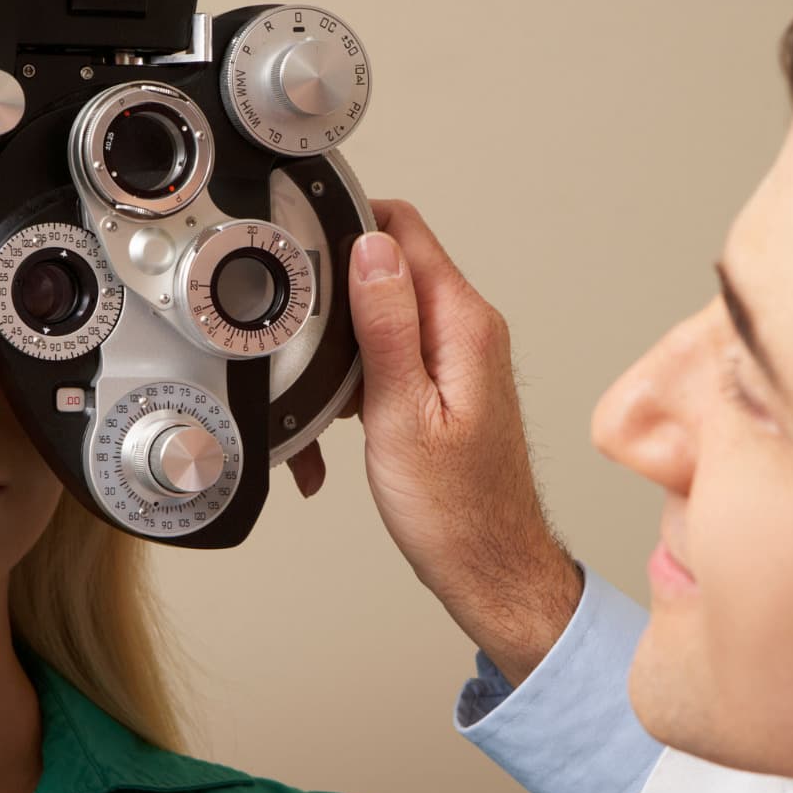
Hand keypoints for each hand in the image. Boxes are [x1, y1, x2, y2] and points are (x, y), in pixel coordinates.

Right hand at [346, 201, 583, 683]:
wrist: (489, 566)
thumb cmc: (453, 510)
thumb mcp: (401, 412)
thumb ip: (387, 324)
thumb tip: (370, 247)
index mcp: (464, 325)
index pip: (405, 231)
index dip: (348, 226)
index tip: (304, 248)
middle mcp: (470, 330)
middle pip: (390, 267)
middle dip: (339, 291)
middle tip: (303, 334)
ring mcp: (461, 356)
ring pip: (386, 314)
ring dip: (346, 343)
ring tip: (326, 391)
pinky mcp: (449, 382)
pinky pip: (395, 354)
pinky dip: (361, 376)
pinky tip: (345, 415)